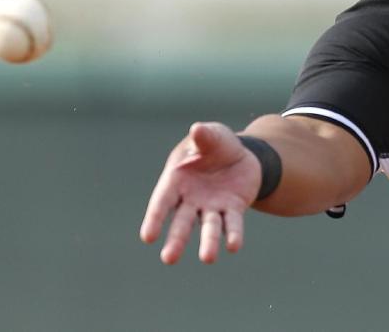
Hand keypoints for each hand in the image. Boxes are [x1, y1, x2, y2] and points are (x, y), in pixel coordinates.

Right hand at [140, 122, 261, 263]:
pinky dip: (233, 234)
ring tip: (207, 258)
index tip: (148, 237)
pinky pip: (232, 223)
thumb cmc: (216, 144)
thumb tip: (197, 129)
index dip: (155, 218)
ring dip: (208, 243)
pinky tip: (234, 246)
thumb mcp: (212, 135)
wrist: (240, 154)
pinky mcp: (232, 209)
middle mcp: (190, 199)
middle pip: (182, 222)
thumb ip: (204, 136)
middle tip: (169, 259)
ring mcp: (211, 207)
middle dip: (176, 240)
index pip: (162, 202)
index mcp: (176, 180)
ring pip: (208, 227)